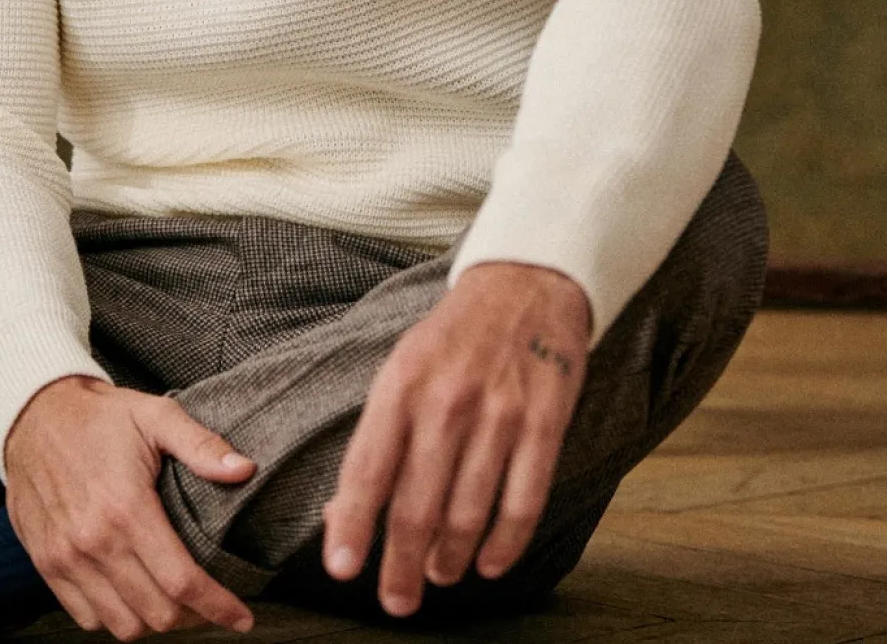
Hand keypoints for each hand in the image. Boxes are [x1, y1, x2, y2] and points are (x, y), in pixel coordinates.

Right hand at [4, 374, 257, 638]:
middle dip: (194, 617)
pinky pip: (87, 617)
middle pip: (156, 613)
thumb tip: (244, 469)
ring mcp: (66, 558)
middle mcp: (94, 542)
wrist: (34, 415)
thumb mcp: (155, 415)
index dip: (218, 606)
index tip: (242, 617)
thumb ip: (200, 445)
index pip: (181, 581)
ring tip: (175, 601)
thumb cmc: (100, 416)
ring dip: (155, 621)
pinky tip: (134, 595)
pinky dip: (116, 617)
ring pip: (122, 625)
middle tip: (211, 602)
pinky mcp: (46, 564)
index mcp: (126, 507)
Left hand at [321, 262, 590, 617]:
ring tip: (440, 576)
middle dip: (402, 564)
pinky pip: (523, 501)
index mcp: (401, 384)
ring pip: (468, 511)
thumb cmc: (452, 339)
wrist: (524, 284)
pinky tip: (489, 564)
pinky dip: (504, 544)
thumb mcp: (402, 370)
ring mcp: (498, 412)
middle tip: (396, 601)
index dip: (353, 524)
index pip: (369, 468)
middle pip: (417, 504)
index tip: (342, 569)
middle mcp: (446, 399)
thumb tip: (342, 515)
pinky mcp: (544, 422)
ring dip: (450, 559)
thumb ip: (378, 439)